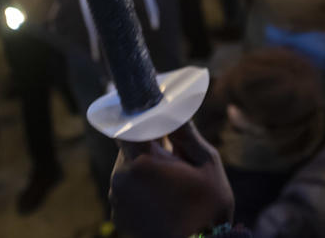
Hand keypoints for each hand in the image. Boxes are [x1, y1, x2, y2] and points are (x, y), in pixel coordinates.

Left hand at [110, 122, 233, 237]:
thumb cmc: (207, 207)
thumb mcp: (207, 163)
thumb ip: (185, 132)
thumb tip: (174, 108)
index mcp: (140, 162)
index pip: (128, 125)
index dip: (141, 116)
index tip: (156, 115)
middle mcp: (121, 179)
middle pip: (128, 147)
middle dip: (148, 144)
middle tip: (174, 151)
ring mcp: (117, 201)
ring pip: (128, 168)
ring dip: (144, 166)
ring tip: (173, 180)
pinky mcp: (119, 217)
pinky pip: (127, 190)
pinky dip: (141, 187)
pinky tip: (164, 198)